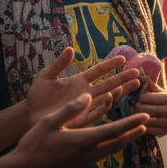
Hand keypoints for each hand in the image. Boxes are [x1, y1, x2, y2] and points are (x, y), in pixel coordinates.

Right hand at [8, 94, 147, 167]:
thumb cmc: (32, 145)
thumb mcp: (50, 122)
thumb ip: (71, 109)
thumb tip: (88, 95)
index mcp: (84, 140)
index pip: (115, 130)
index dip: (131, 123)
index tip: (144, 118)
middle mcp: (88, 154)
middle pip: (117, 143)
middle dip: (132, 133)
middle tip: (145, 126)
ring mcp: (82, 165)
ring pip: (108, 152)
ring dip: (120, 142)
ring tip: (129, 135)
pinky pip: (97, 157)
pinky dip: (106, 149)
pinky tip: (104, 146)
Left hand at [25, 48, 142, 129]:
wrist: (29, 115)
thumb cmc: (37, 96)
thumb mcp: (46, 76)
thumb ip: (59, 64)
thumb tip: (71, 48)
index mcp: (79, 81)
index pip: (99, 71)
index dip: (110, 64)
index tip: (123, 58)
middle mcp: (86, 93)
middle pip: (108, 84)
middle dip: (123, 79)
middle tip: (137, 73)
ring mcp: (85, 105)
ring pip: (107, 98)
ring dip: (119, 92)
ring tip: (130, 85)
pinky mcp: (82, 118)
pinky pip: (97, 112)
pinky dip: (105, 106)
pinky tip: (111, 98)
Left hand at [136, 82, 166, 136]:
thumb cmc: (163, 102)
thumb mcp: (161, 92)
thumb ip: (152, 87)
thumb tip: (145, 80)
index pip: (145, 97)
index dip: (140, 98)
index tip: (141, 100)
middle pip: (143, 109)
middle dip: (137, 107)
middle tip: (137, 107)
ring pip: (144, 119)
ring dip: (138, 117)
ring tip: (137, 114)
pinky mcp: (163, 132)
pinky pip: (146, 129)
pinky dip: (142, 125)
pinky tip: (141, 122)